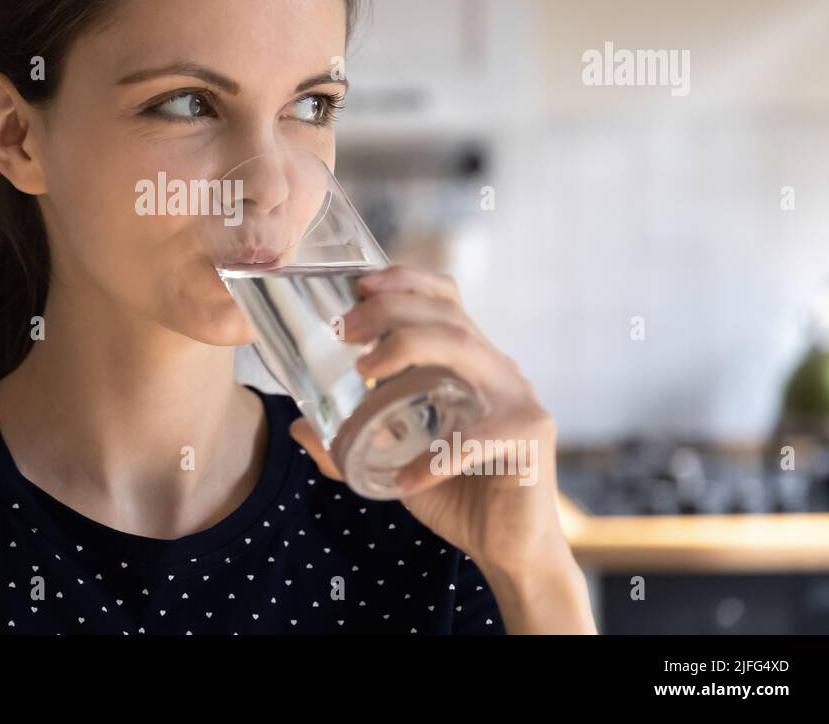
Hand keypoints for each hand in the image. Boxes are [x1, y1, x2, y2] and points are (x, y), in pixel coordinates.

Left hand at [287, 265, 571, 577]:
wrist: (509, 546)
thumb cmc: (455, 494)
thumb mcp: (394, 460)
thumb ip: (351, 443)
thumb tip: (299, 427)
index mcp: (468, 362)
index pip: (444, 299)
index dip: (405, 282)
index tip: (359, 286)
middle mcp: (495, 370)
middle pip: (446, 316)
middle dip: (390, 312)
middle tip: (344, 332)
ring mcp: (518, 399)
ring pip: (465, 350)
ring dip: (409, 350)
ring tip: (365, 374)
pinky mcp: (530, 437)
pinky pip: (478, 436)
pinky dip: (437, 456)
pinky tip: (406, 480)